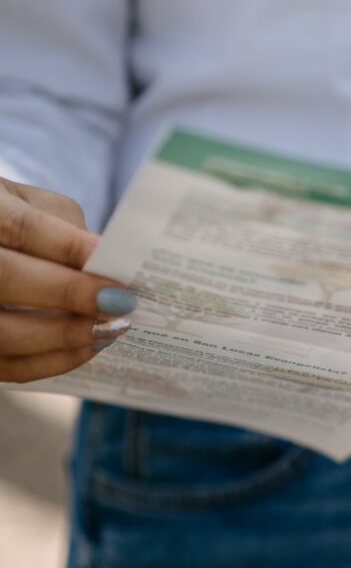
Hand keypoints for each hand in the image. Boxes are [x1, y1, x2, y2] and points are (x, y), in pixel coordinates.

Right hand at [0, 178, 135, 382]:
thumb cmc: (8, 218)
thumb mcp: (28, 203)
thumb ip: (64, 226)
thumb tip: (109, 266)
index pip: (22, 227)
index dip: (71, 248)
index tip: (116, 266)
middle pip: (5, 278)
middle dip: (70, 293)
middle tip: (120, 302)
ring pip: (3, 332)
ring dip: (65, 336)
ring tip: (110, 328)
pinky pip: (7, 365)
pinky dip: (52, 361)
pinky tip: (88, 347)